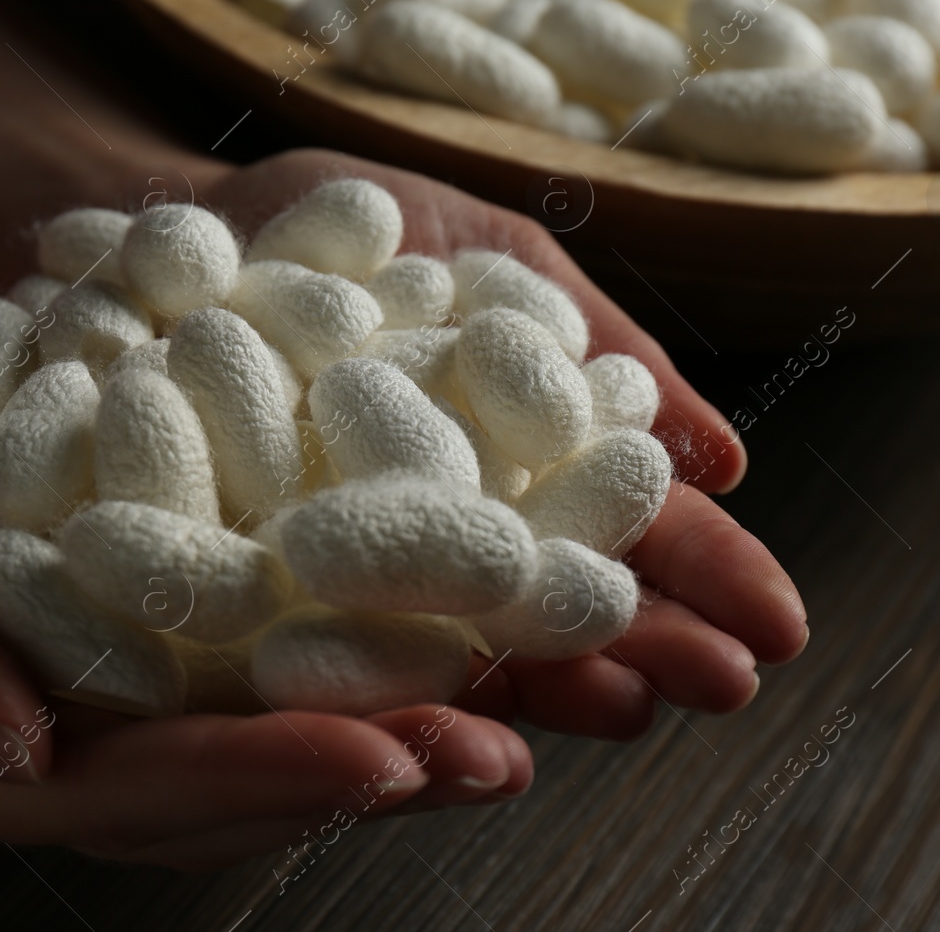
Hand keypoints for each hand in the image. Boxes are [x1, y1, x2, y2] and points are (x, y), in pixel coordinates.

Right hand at [0, 281, 534, 871]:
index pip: (116, 795)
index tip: (379, 759)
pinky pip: (251, 658)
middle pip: (214, 791)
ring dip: (381, 731)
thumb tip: (10, 749)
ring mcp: (93, 690)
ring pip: (252, 738)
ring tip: (512, 716)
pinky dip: (347, 654)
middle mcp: (39, 746)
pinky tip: (446, 635)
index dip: (249, 782)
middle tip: (492, 753)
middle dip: (356, 776)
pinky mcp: (138, 622)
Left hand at [204, 149, 809, 740]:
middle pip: (554, 607)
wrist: (161, 223)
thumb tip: (720, 458)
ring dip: (544, 685)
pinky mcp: (243, 599)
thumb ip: (590, 344)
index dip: (702, 577)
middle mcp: (438, 536)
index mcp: (510, 464)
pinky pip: (315, 650)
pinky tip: (444, 716)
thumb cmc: (335, 231)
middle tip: (722, 685)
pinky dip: (383, 683)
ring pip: (458, 649)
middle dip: (644, 648)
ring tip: (621, 708)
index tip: (778, 625)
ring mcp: (343, 574)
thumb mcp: (486, 256)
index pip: (621, 531)